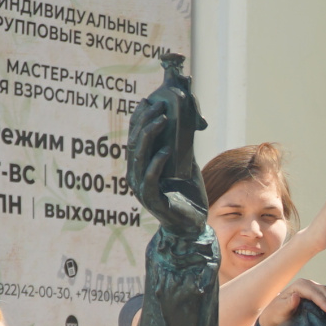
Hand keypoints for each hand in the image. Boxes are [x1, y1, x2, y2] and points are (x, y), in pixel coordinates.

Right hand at [126, 53, 209, 232]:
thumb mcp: (184, 164)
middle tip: (158, 105)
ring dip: (150, 135)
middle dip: (145, 120)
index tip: (148, 100)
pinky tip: (167, 150)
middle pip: (134, 142)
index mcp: (140, 165)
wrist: (191, 226)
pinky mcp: (152, 200)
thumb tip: (188, 120)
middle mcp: (136, 175)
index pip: (134, 136)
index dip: (139, 117)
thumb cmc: (187, 194)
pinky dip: (158, 162)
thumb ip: (181, 145)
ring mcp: (142, 188)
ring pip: (139, 156)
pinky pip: (150, 177)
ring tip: (163, 119)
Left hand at [256, 278, 325, 325]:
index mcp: (299, 286)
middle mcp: (307, 284)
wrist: (275, 315)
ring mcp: (313, 287)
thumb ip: (288, 304)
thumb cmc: (276, 315)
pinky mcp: (318, 292)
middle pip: (324, 291)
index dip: (323, 301)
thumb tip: (296, 296)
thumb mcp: (279, 311)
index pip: (314, 293)